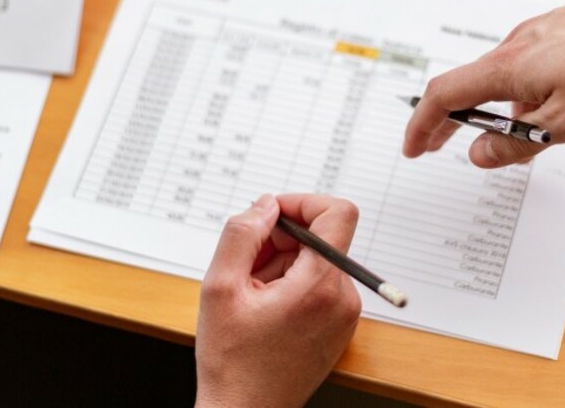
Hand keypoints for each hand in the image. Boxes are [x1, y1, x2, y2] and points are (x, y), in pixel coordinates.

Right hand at [195, 194, 361, 407]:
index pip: (338, 213)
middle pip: (320, 238)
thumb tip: (265, 205)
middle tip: (245, 265)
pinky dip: (291, 284)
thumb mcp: (220, 288)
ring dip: (281, 263)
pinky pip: (319, 284)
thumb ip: (241, 234)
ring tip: (251, 294)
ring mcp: (344, 314)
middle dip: (280, 239)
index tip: (272, 215)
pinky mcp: (339, 326)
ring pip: (316, 261)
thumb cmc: (232, 361)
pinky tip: (264, 308)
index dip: (303, 202)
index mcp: (320, 286)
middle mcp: (343, 298)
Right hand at [403, 0, 564, 167]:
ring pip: (503, 78)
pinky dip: (521, 92)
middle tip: (438, 145)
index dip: (423, 126)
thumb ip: (517, 143)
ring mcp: (540, 35)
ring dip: (497, 109)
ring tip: (521, 138)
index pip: (445, 97)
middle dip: (450, 119)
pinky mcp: (562, 31)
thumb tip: (480, 154)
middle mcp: (515, 46)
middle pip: (469, 85)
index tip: (414, 148)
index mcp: (507, 69)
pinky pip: (528, 66)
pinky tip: (553, 107)